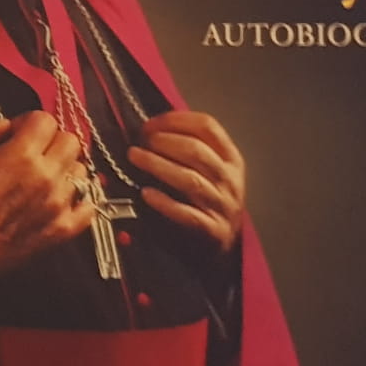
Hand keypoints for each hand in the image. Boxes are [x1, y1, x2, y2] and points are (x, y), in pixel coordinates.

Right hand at [0, 110, 91, 281]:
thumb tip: (4, 125)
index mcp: (21, 155)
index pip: (46, 120)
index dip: (30, 122)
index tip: (19, 132)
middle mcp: (46, 178)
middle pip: (71, 141)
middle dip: (51, 141)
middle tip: (33, 151)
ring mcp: (58, 205)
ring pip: (81, 171)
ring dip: (65, 168)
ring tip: (43, 176)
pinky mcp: (61, 230)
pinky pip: (89, 207)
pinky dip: (79, 199)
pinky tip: (60, 197)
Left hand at [130, 110, 245, 253]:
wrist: (225, 245)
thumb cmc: (209, 200)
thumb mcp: (212, 171)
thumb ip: (190, 149)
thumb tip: (150, 129)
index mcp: (231, 159)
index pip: (207, 127)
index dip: (175, 120)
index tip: (150, 124)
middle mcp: (229, 180)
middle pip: (197, 151)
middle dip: (163, 141)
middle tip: (140, 142)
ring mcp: (221, 206)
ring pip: (190, 180)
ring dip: (158, 165)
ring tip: (135, 156)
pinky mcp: (211, 230)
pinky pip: (186, 214)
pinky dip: (164, 203)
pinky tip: (146, 194)